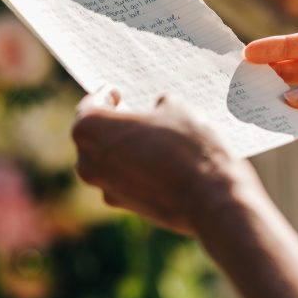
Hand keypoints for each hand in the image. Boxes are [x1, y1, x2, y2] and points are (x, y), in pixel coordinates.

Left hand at [72, 87, 251, 233]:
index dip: (104, 95)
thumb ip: (159, 105)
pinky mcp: (123, 205)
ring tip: (147, 137)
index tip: (115, 92)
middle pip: (92, 135)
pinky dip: (132, 168)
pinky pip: (121, 179)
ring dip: (120, 147)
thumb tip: (159, 109)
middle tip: (130, 112)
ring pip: (105, 159)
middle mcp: (88, 160)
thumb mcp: (177, 108)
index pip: (90, 105)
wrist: (208, 198)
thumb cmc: (189, 147)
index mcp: (92, 128)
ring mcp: (104, 186)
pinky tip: (157, 162)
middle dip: (110, 122)